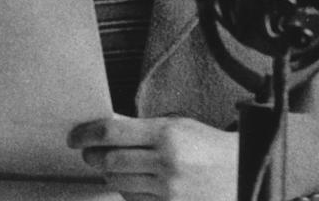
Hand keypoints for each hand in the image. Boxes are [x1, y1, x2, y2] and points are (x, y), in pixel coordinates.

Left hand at [68, 115, 237, 200]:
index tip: (74, 137)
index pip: (111, 133)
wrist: (245, 174)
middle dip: (93, 156)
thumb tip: (104, 125)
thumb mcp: (177, 126)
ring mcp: (169, 190)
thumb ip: (140, 128)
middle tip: (89, 153)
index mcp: (167, 134)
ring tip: (113, 166)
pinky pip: (133, 200)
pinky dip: (127, 191)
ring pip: (118, 183)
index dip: (85, 134)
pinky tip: (134, 182)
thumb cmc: (208, 147)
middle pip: (109, 160)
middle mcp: (167, 163)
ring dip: (109, 174)